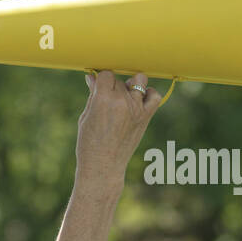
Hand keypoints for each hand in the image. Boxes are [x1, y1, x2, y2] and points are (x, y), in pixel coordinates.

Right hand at [76, 71, 161, 191]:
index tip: (99, 88)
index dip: (101, 80)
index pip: (106, 74)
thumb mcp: (86, 116)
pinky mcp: (145, 117)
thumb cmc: (89, 143)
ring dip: (132, 86)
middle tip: (108, 102)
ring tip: (124, 97)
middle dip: (113, 87)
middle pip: (120, 80)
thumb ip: (92, 95)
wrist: (103, 166)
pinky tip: (141, 99)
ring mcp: (136, 109)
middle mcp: (121, 102)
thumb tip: (92, 77)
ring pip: (139, 81)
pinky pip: (155, 96)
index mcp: (103, 99)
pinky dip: (150, 94)